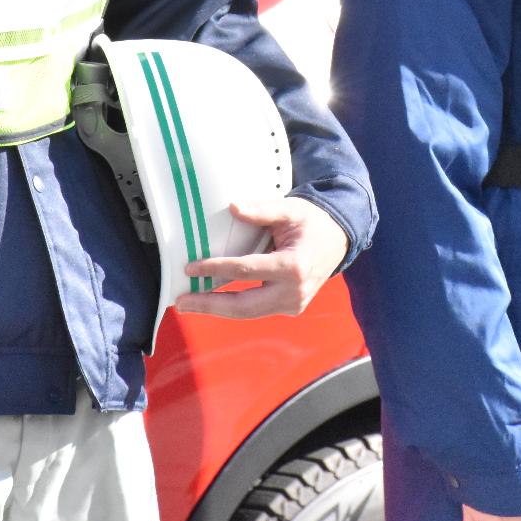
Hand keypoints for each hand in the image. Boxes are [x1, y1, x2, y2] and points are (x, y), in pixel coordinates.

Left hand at [174, 197, 348, 319]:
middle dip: (210, 305)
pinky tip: (212, 299)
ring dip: (218, 309)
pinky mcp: (290, 308)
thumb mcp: (290, 209)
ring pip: (249, 312)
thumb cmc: (312, 221)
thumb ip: (262, 210)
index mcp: (294, 266)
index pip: (246, 270)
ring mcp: (294, 304)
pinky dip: (234, 305)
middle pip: (244, 305)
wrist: (339, 239)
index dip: (216, 268)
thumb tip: (233, 208)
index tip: (191, 267)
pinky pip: (257, 309)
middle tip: (181, 301)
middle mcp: (294, 291)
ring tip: (189, 303)